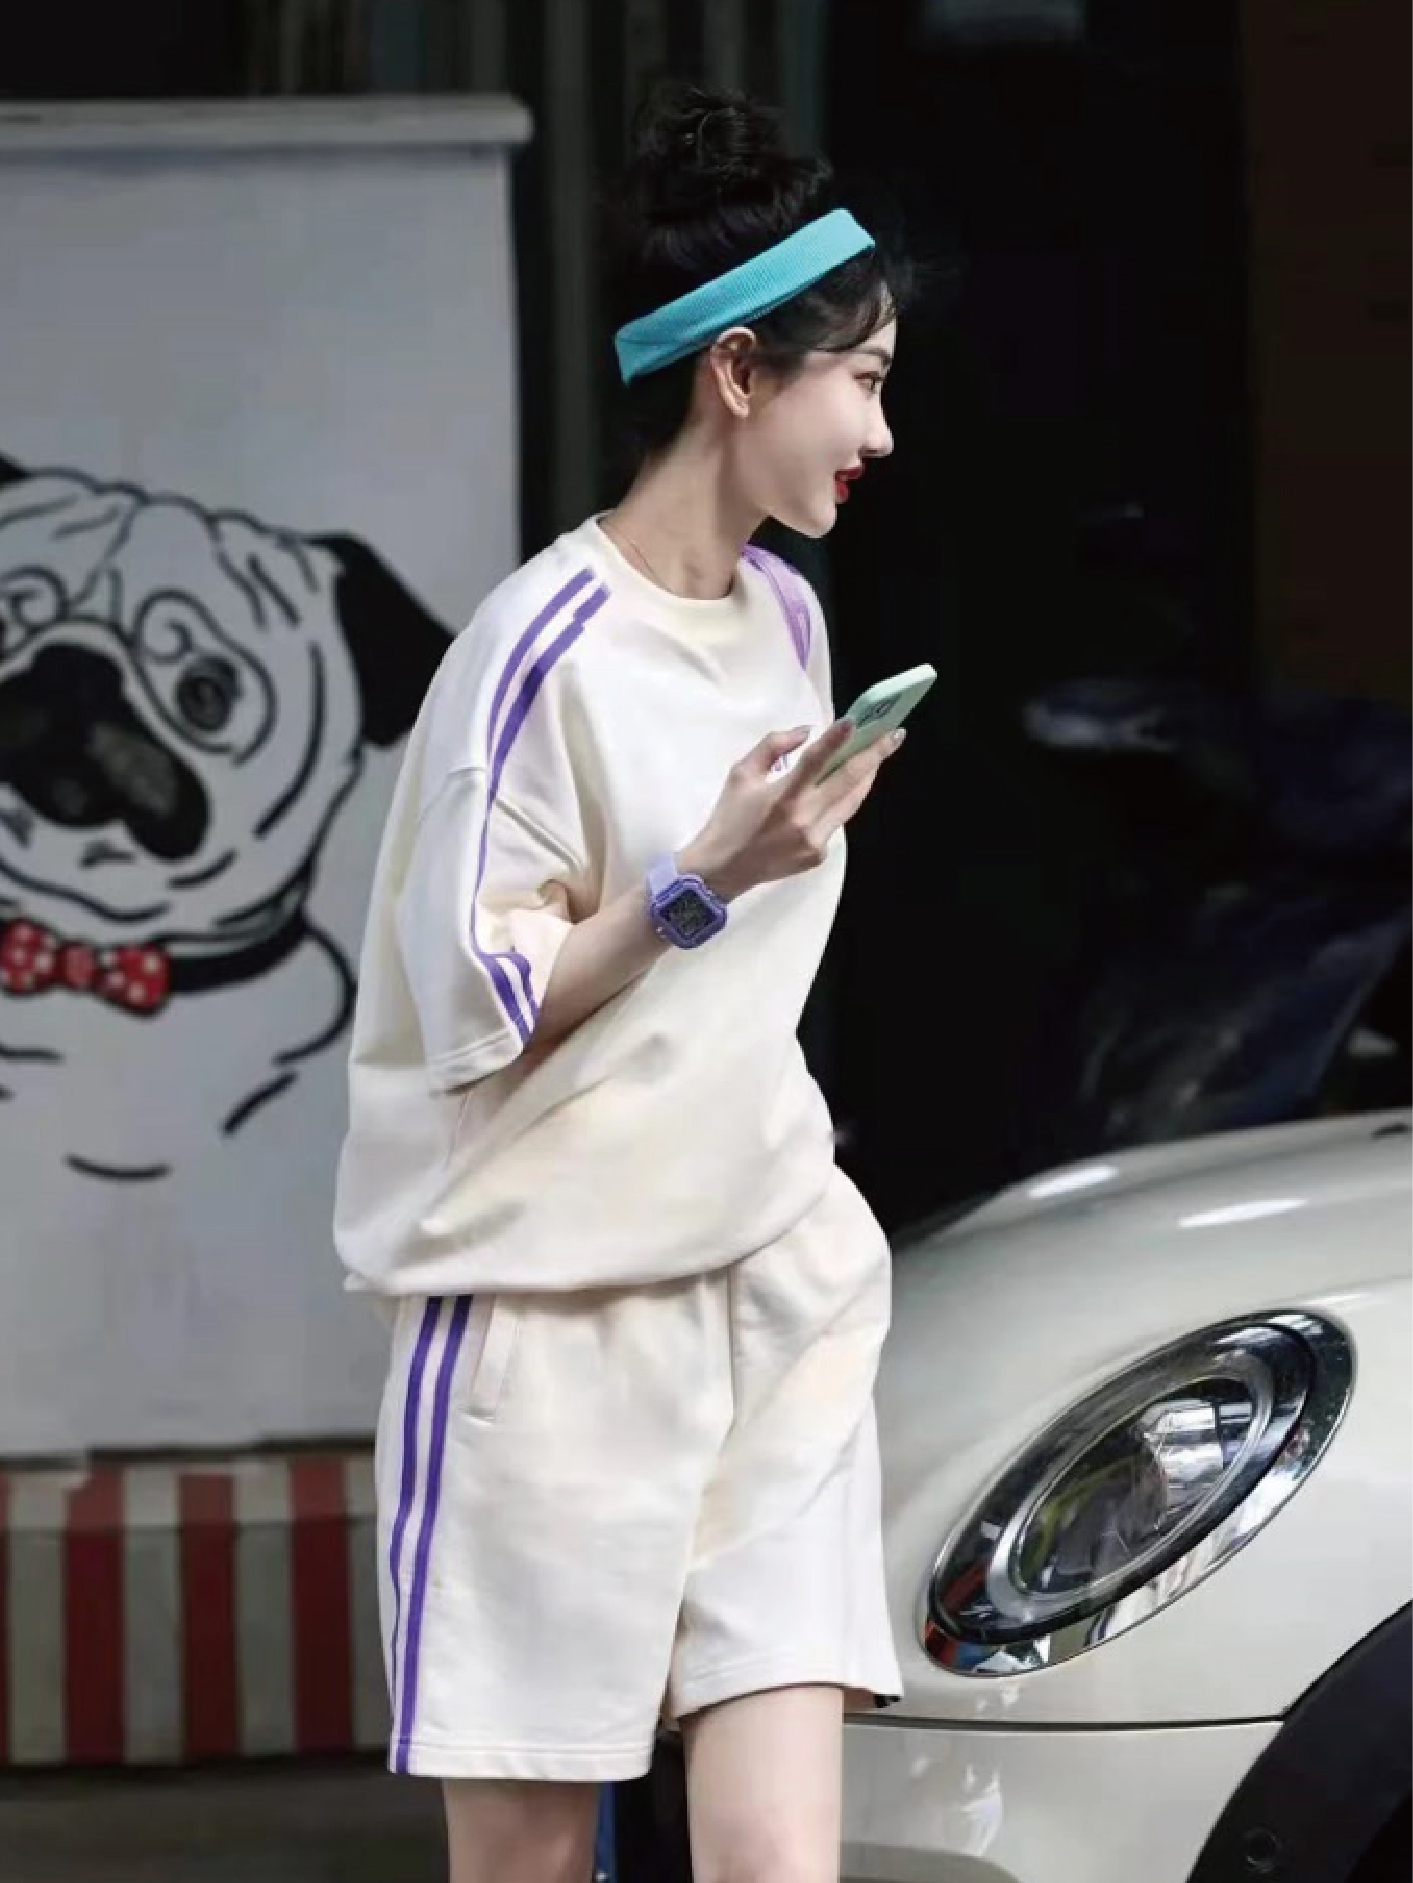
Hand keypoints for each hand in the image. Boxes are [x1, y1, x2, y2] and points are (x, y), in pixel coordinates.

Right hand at [680, 721, 903, 902]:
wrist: (722, 869)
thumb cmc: (729, 817)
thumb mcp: (741, 773)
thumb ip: (773, 746)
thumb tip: (808, 732)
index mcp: (783, 795)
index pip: (816, 760)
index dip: (837, 739)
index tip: (856, 721)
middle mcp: (804, 817)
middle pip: (848, 780)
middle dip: (875, 755)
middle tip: (894, 735)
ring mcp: (815, 839)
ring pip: (851, 802)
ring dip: (867, 777)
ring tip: (879, 756)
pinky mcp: (818, 854)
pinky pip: (837, 821)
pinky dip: (842, 801)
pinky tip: (845, 788)